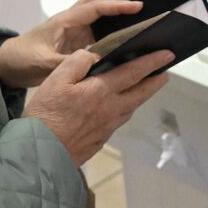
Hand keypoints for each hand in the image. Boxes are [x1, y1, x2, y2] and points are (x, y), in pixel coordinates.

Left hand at [0, 0, 142, 87]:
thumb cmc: (22, 59)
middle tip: (142, 4)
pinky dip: (111, 28)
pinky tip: (124, 39)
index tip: (137, 6)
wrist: (7, 63)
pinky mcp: (75, 40)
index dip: (117, 5)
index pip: (95, 6)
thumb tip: (94, 63)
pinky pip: (97, 29)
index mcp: (65, 21)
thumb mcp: (45, 64)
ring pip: (99, 12)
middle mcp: (71, 20)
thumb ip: (69, 63)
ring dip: (116, 12)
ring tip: (139, 19)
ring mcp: (74, 29)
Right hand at [25, 48, 172, 164]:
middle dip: (155, 81)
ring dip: (141, 97)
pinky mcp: (100, 140)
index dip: (152, 62)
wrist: (40, 153)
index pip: (134, 72)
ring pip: (130, 109)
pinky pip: (118, 122)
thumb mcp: (56, 79)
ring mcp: (107, 127)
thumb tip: (94, 55)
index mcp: (102, 91)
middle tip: (165, 73)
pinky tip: (118, 110)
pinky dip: (124, 112)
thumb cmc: (46, 115)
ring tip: (144, 88)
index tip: (167, 54)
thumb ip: (78, 62)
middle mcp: (110, 109)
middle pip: (140, 93)